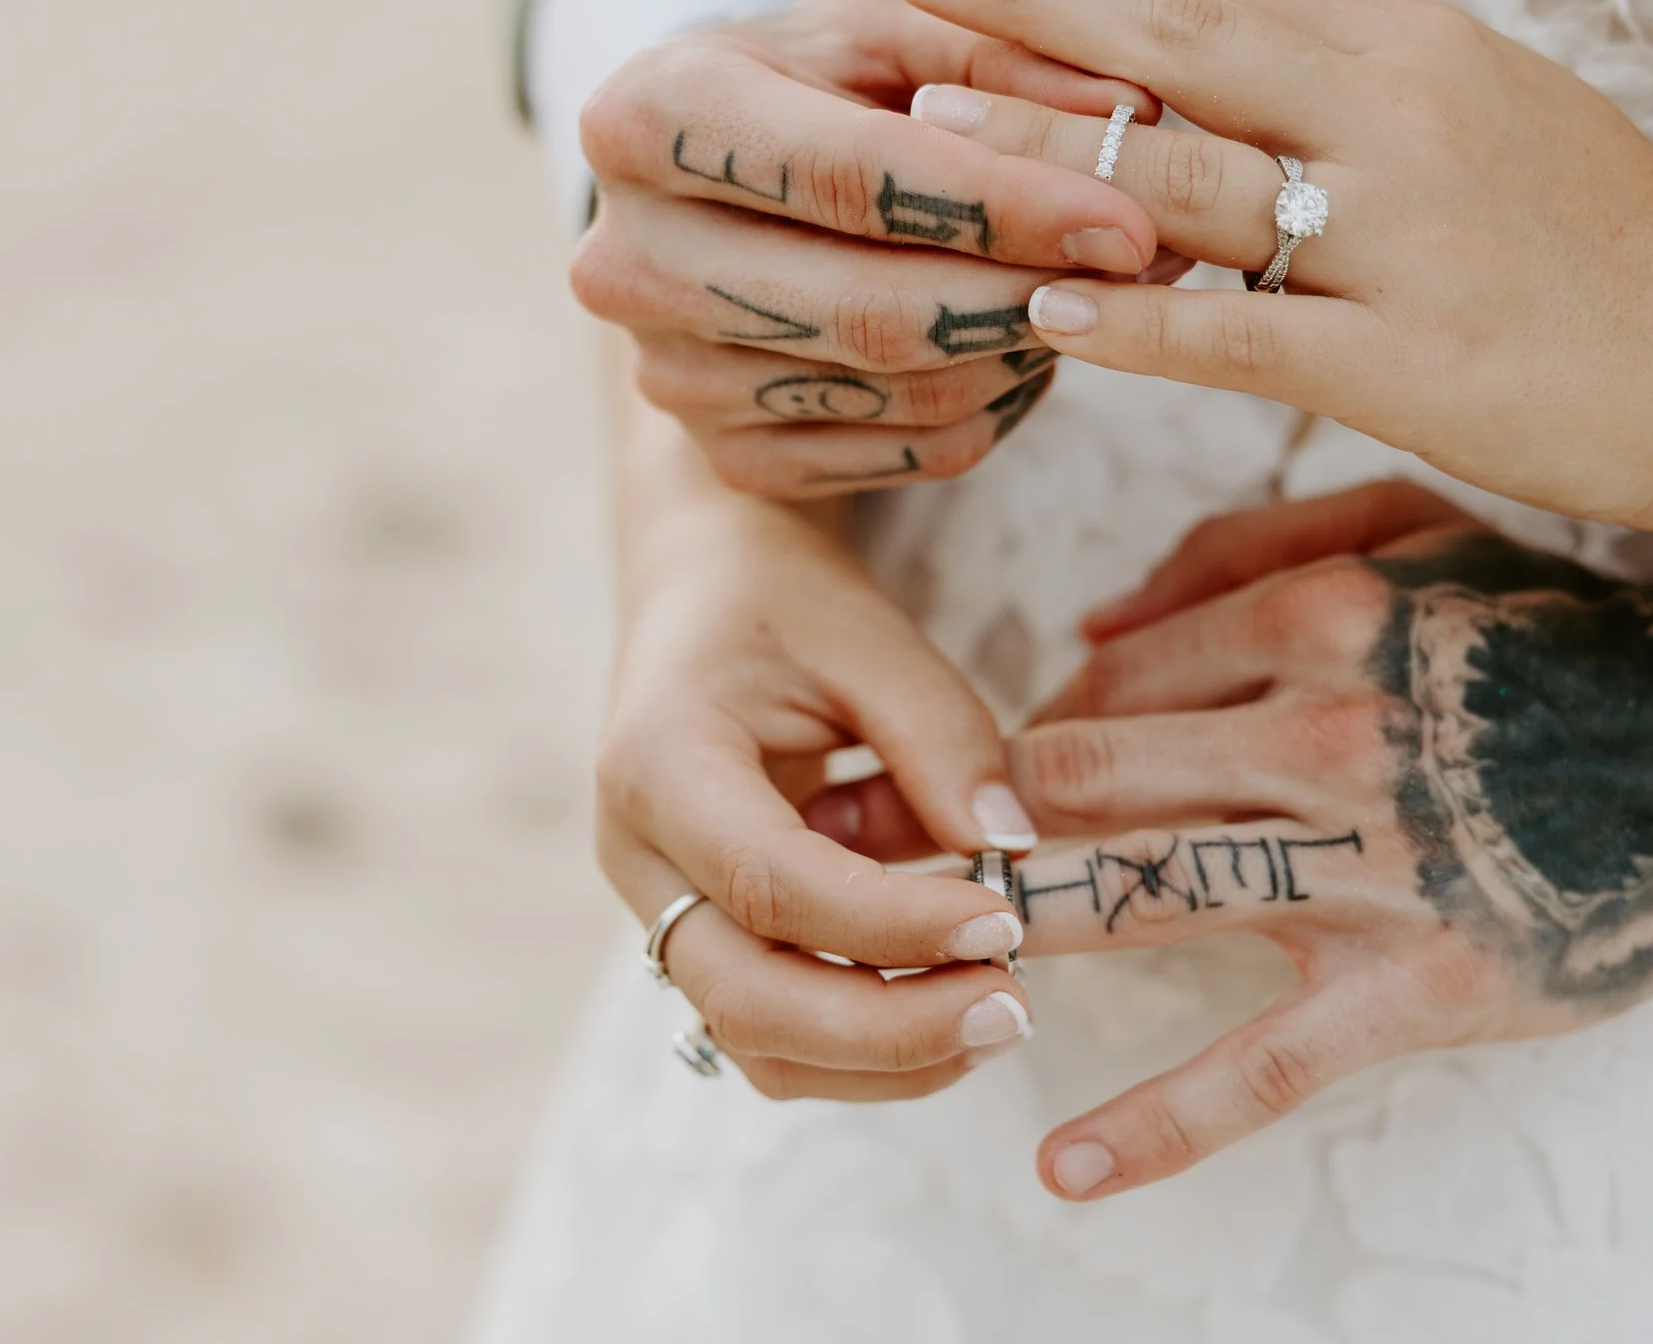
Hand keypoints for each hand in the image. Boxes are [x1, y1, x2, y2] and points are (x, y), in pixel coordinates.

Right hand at [571, 0, 1167, 499]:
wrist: (718, 181)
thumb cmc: (821, 78)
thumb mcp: (893, 20)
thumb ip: (1005, 43)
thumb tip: (1133, 103)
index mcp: (647, 116)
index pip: (849, 176)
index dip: (1002, 202)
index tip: (1129, 217)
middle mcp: (628, 258)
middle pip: (871, 310)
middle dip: (1030, 291)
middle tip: (1149, 267)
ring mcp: (669, 375)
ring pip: (903, 393)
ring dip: (1030, 348)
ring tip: (1106, 286)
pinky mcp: (725, 457)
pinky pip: (907, 454)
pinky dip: (998, 403)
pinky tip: (1031, 338)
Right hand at [597, 485, 1040, 1100]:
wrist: (702, 592)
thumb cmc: (783, 603)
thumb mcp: (870, 636)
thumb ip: (940, 735)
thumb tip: (1009, 848)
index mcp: (658, 761)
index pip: (772, 883)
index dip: (891, 925)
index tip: (1004, 922)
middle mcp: (637, 855)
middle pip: (747, 997)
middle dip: (890, 1030)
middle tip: (1015, 1008)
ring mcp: (658, 908)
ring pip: (755, 1041)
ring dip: (884, 1060)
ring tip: (1000, 1018)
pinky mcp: (699, 937)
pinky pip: (771, 1030)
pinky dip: (864, 1049)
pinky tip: (953, 1009)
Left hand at [867, 481, 1652, 1194]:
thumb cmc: (1544, 632)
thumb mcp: (1404, 529)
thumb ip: (1231, 552)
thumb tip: (1084, 626)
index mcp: (1315, 615)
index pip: (1107, 678)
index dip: (1040, 730)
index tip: (1014, 779)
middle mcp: (1326, 735)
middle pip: (1087, 780)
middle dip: (1001, 821)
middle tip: (950, 862)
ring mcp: (1369, 870)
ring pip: (1140, 895)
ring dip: (1025, 928)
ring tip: (933, 966)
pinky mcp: (1417, 990)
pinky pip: (1261, 1070)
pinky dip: (1155, 1128)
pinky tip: (1061, 1168)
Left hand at [888, 0, 1652, 533]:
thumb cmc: (1610, 241)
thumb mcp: (1496, 102)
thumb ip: (1362, 44)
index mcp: (1416, 50)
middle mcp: (1407, 119)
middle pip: (1187, 44)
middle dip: (1033, 6)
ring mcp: (1411, 240)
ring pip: (1197, 182)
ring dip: (1051, 150)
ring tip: (929, 123)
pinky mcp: (1417, 363)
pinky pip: (1246, 333)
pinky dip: (1136, 320)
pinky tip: (1041, 304)